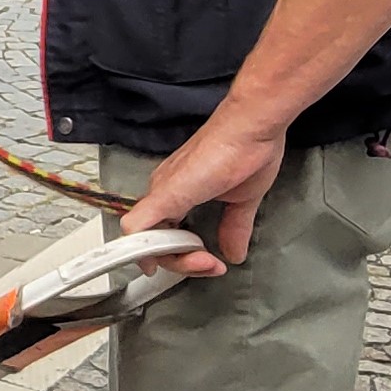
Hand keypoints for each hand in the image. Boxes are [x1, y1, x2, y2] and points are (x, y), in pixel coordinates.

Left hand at [121, 106, 288, 273]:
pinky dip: (139, 249)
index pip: (166, 237)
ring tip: (206, 260)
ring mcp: (163, 191)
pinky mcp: (167, 193)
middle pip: (153, 243)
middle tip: (211, 265)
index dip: (183, 258)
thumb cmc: (249, 148)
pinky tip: (155, 262)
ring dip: (175, 261)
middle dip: (183, 264)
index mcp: (178, 193)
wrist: (253, 124)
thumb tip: (234, 252)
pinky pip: (136, 226)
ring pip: (143, 241)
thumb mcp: (242, 200)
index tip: (209, 264)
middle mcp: (165, 191)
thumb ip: (234, 227)